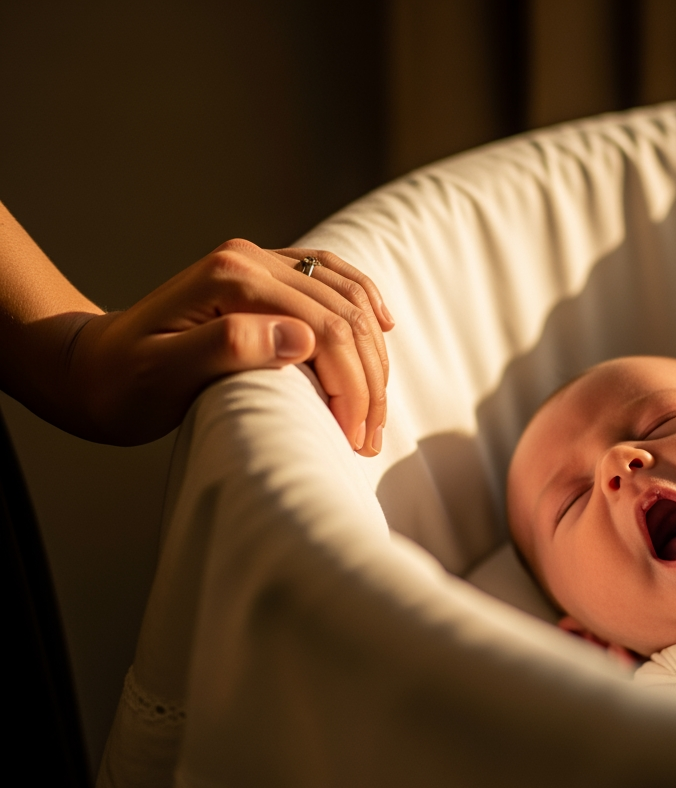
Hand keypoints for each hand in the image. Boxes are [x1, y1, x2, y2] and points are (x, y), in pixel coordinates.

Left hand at [65, 239, 393, 447]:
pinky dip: (364, 303)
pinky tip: (382, 328)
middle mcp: (251, 259)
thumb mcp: (163, 374)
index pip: (325, 330)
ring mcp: (260, 262)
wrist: (92, 368)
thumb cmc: (123, 383)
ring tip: (375, 409)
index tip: (355, 438)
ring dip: (372, 353)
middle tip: (370, 437)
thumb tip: (302, 339)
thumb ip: (228, 347)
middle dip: (369, 379)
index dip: (352, 387)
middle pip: (344, 314)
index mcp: (232, 279)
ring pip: (347, 295)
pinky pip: (332, 278)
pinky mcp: (265, 276)